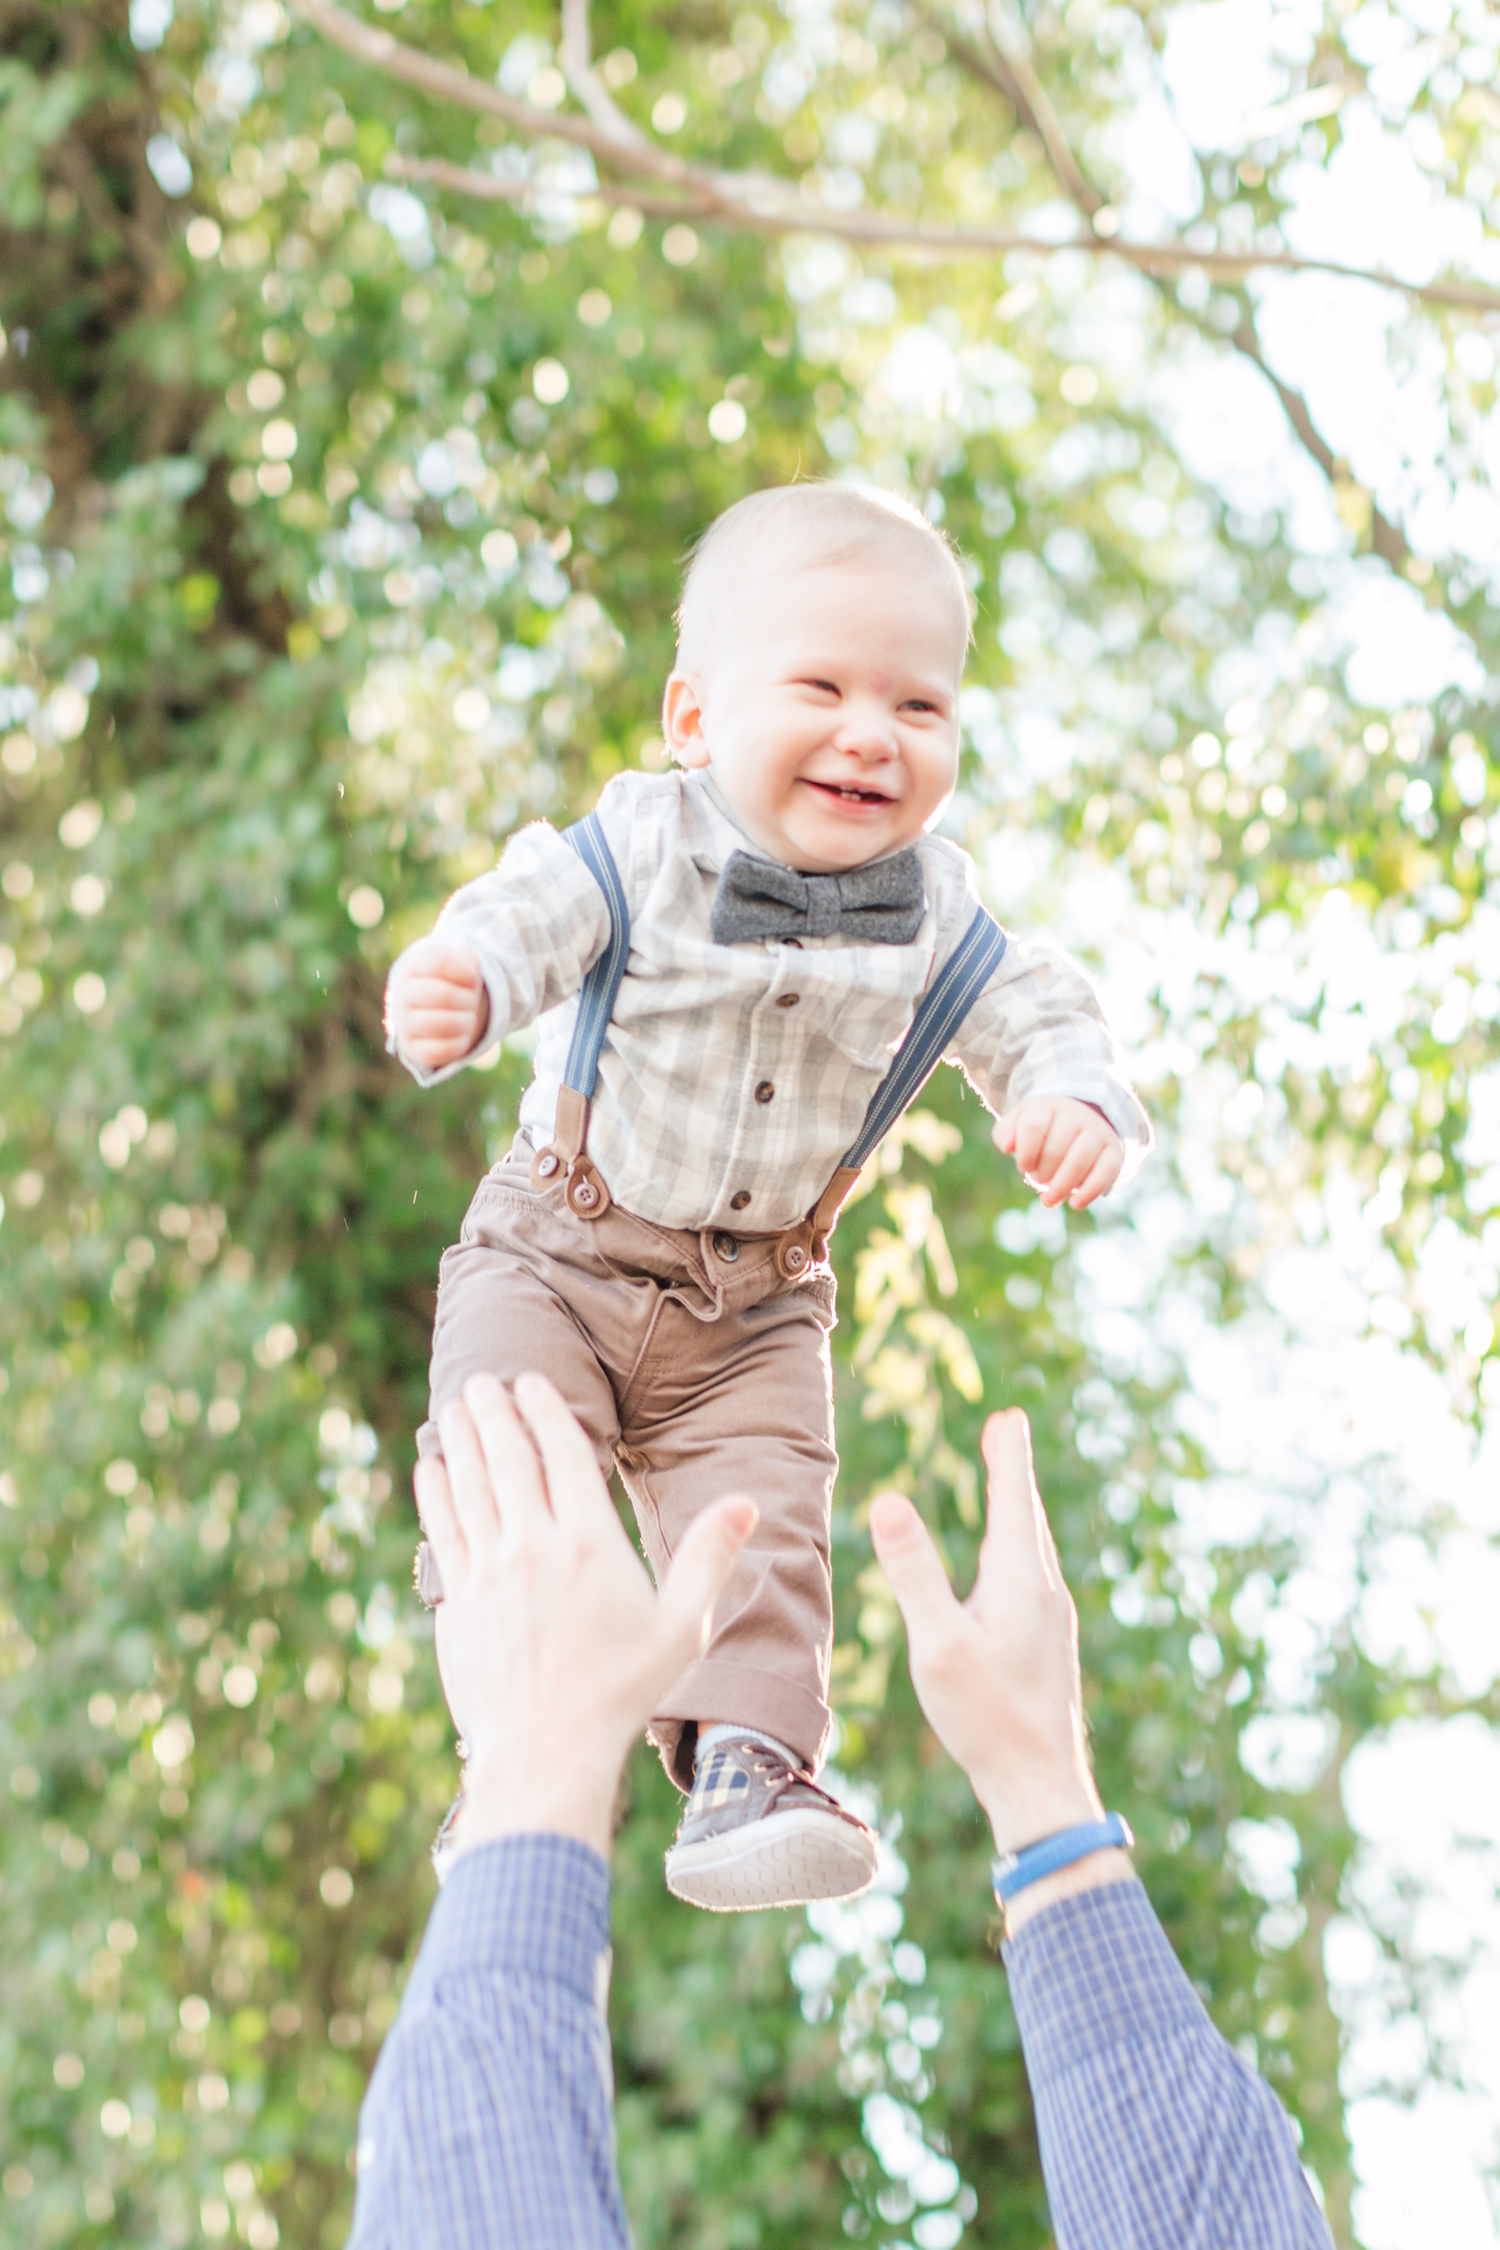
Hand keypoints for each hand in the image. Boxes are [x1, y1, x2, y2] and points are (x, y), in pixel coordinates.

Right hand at [386, 940, 489, 1069]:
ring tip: (467, 1019)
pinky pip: (437, 1051)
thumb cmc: (453, 982)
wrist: (440, 1009)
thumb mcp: (461, 962)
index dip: (467, 972)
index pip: (442, 963)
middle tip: (471, 1002)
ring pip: (440, 1024)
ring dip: (465, 1022)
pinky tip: (461, 1037)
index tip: (470, 979)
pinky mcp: (412, 1049)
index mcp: (413, 965)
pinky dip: (459, 1044)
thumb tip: (468, 976)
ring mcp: (404, 1023)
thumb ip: (464, 961)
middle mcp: (402, 993)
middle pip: (444, 995)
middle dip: (468, 999)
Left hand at [415, 1371, 756, 1860]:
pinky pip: (443, 1530)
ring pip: (469, 1485)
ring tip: (456, 1406)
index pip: (563, 1455)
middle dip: (495, 1411)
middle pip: (508, 1458)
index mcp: (590, 1544)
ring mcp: (489, 1573)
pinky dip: (435, 1491)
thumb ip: (711, 1557)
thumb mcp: (683, 1626)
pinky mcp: (457, 1603)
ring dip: (461, 1439)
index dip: (546, 1410)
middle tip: (484, 1379)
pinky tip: (430, 1468)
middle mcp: (534, 1547)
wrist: (547, 1751)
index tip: (531, 1380)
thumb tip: (747, 1502)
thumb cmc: (622, 1690)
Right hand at [869, 1410, 1132, 1929]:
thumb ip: (914, 1572)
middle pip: (1028, 1517)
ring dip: (1018, 1510)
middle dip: (1013, 1471)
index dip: (1008, 1455)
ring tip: (1009, 1486)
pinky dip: (1020, 1547)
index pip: (1014, 1500)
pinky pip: (1034, 1577)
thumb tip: (889, 1500)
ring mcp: (1053, 1621)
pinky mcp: (1049, 1646)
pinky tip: (1011, 1569)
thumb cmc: (985, 1715)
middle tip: (1007, 1430)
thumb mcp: (938, 1642)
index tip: (1009, 1415)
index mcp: (1022, 1581)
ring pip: (1035, 1550)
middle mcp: (1046, 1592)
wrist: (1041, 1784)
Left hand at [993, 1096, 1121, 1209]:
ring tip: (1049, 1199)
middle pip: (1055, 1149)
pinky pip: (1105, 1172)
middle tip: (1038, 1180)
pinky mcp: (1113, 1151)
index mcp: (1048, 1106)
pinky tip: (1075, 1204)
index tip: (1023, 1167)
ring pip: (1079, 1161)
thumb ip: (1005, 1133)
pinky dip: (1090, 1191)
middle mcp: (1075, 1115)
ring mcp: (1096, 1132)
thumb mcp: (1019, 1123)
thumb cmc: (1042, 1128)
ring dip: (1061, 1186)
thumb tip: (1007, 1147)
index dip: (1025, 1153)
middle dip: (1042, 1172)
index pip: (1033, 1127)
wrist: (1082, 1118)